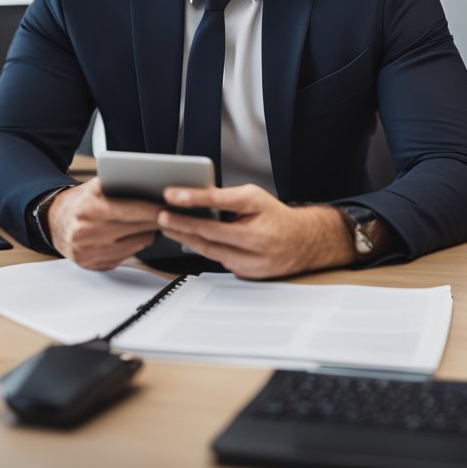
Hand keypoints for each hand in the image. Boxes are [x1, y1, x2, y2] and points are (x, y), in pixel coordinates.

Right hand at [45, 178, 161, 270]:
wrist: (53, 222)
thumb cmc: (79, 203)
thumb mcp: (94, 187)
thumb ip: (118, 185)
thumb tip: (149, 183)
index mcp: (89, 210)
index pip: (132, 211)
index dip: (154, 209)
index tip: (168, 206)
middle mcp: (87, 234)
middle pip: (137, 229)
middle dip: (155, 221)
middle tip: (169, 214)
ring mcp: (90, 253)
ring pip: (136, 245)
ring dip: (147, 234)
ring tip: (153, 223)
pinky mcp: (95, 265)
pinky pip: (127, 256)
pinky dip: (135, 245)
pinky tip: (136, 235)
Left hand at [157, 185, 353, 278]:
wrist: (305, 243)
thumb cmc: (276, 217)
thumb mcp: (254, 197)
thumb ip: (225, 198)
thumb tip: (195, 196)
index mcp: (258, 209)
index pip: (221, 201)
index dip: (194, 197)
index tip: (171, 194)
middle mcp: (257, 237)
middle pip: (211, 232)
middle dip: (182, 224)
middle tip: (161, 216)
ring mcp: (253, 259)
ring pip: (211, 250)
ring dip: (186, 238)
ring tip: (169, 227)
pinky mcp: (248, 273)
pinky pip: (219, 260)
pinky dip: (204, 249)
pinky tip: (189, 240)